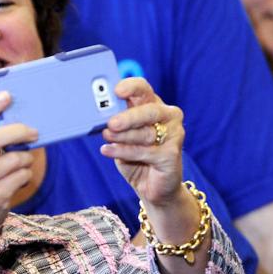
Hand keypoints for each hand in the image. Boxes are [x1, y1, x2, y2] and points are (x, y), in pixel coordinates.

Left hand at [100, 77, 184, 205]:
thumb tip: (98, 117)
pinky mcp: (172, 155)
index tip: (117, 91)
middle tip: (111, 124)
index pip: (143, 89)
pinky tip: (108, 150)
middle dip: (128, 117)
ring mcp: (174, 135)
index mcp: (152, 105)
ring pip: (146, 133)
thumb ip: (115, 125)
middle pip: (149, 110)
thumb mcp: (121, 137)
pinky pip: (145, 152)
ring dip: (123, 136)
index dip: (131, 87)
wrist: (152, 186)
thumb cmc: (134, 156)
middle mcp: (167, 116)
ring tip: (106, 138)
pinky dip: (124, 151)